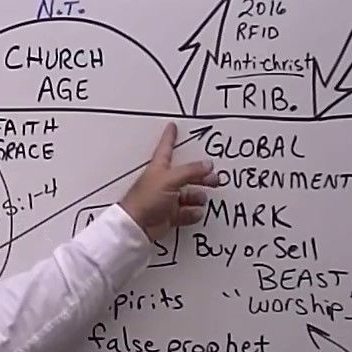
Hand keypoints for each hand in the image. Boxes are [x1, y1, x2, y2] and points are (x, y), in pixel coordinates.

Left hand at [120, 122, 219, 241]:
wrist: (137, 225)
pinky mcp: (170, 214)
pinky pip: (187, 212)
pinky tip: (194, 213)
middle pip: (187, 174)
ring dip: (197, 197)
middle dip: (201, 176)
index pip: (166, 148)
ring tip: (200, 199)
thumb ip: (190, 171)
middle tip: (214, 179)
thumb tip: (207, 165)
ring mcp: (167, 198)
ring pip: (189, 194)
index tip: (172, 126)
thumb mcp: (169, 179)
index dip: (170, 137)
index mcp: (160, 168)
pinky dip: (192, 213)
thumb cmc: (146, 199)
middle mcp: (164, 182)